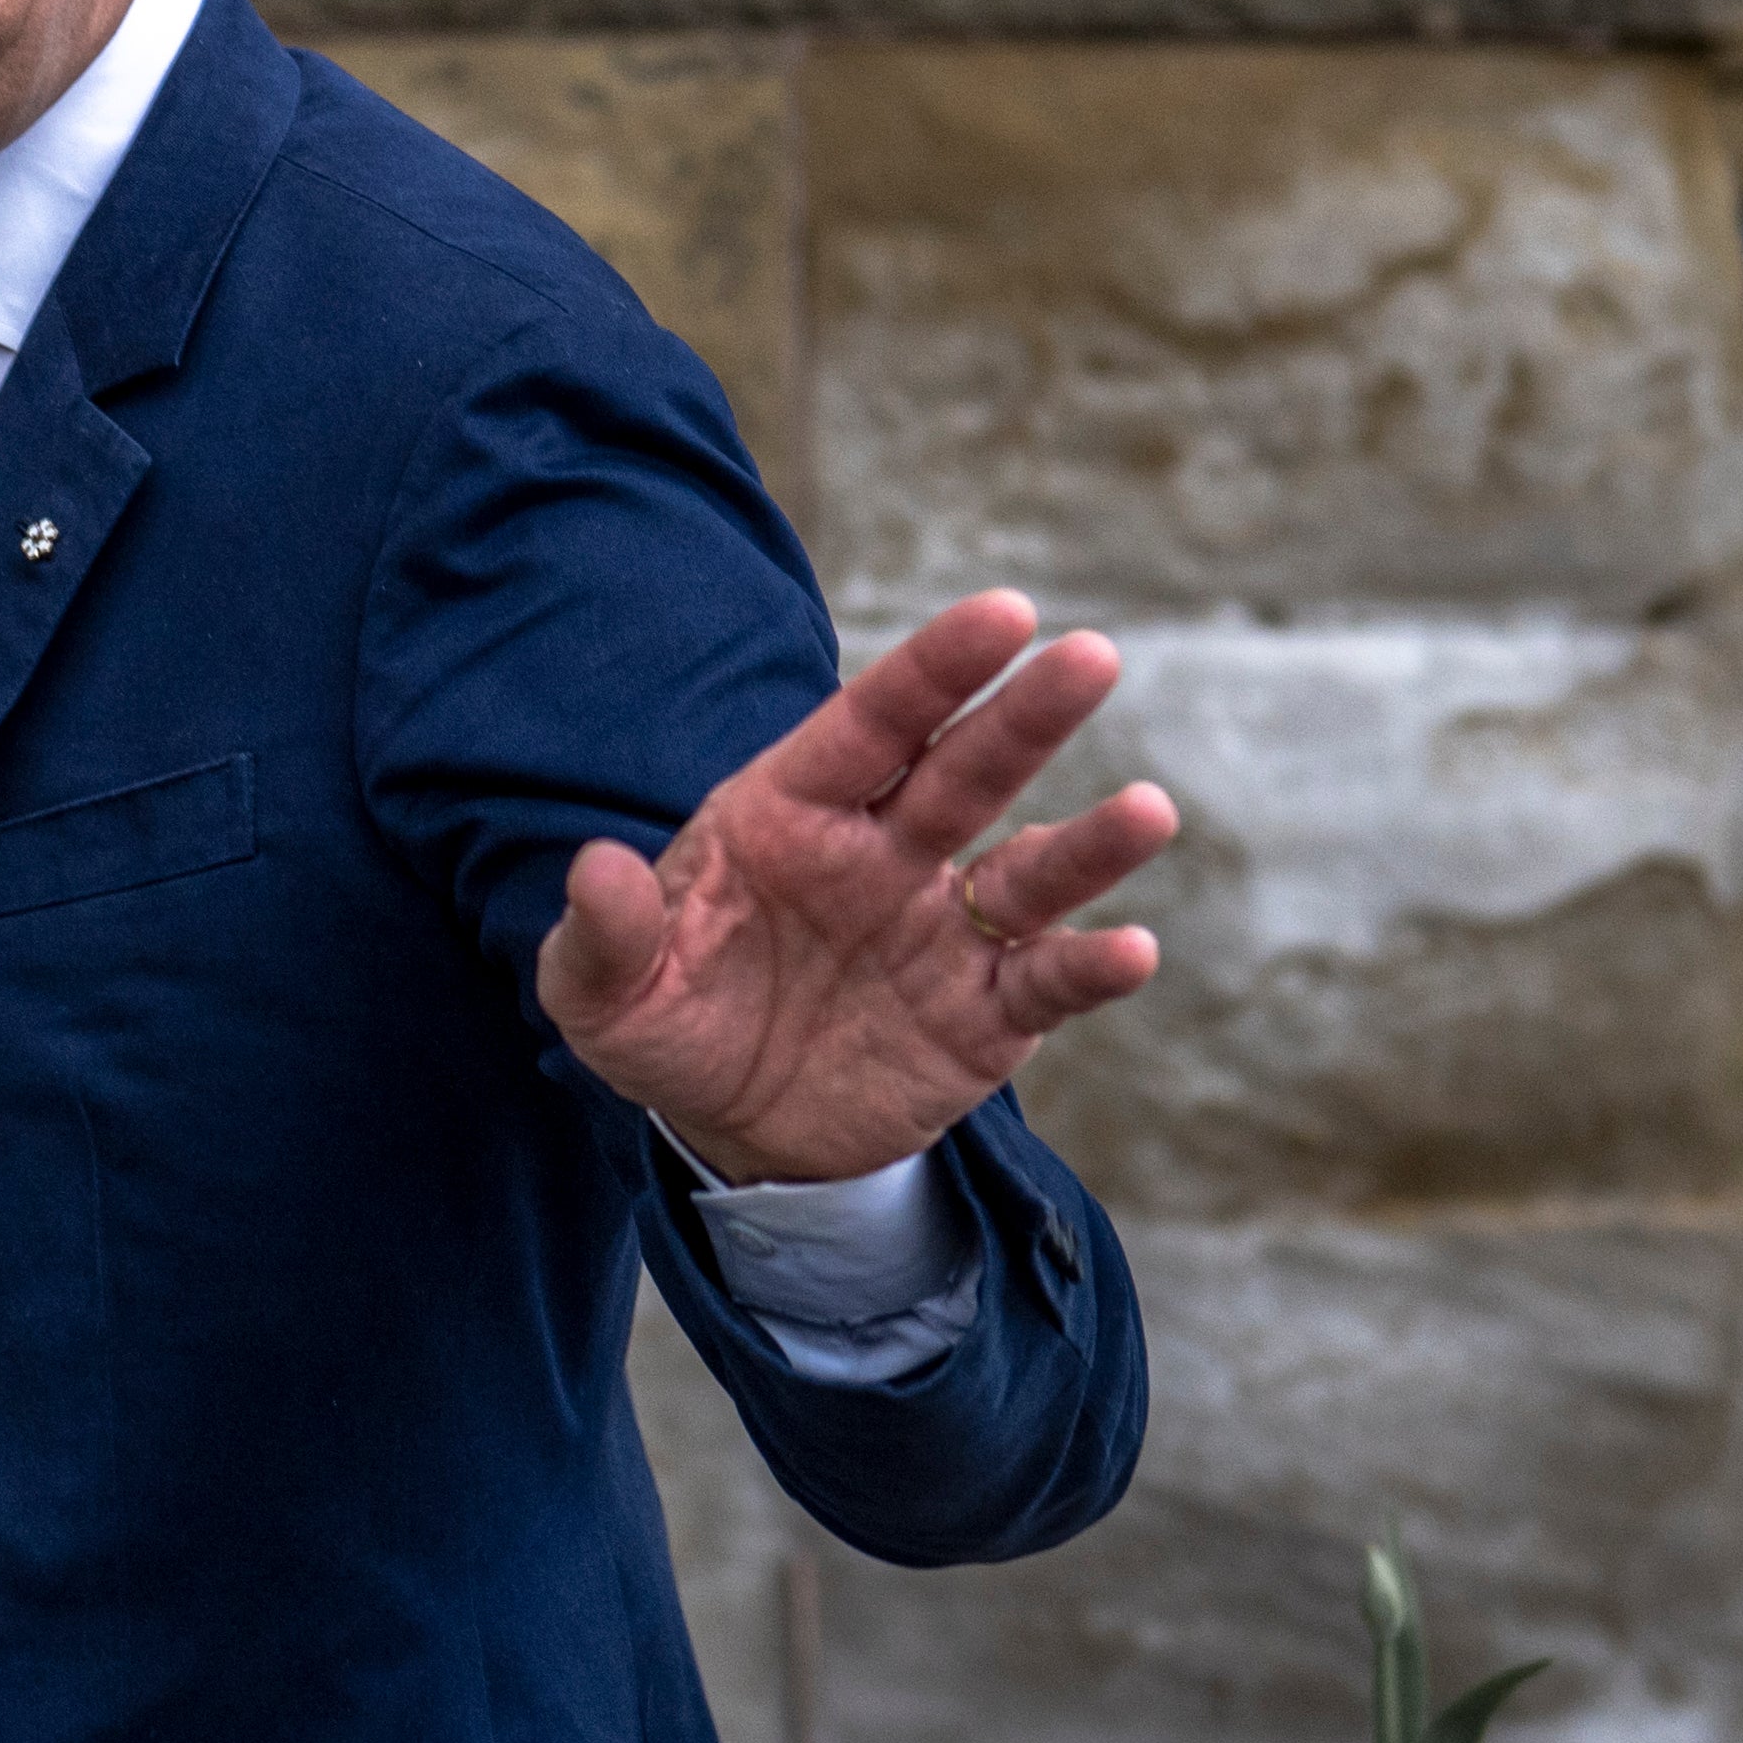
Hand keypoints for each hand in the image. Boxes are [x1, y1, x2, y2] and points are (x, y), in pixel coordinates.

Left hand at [535, 589, 1179, 1190]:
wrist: (729, 1131)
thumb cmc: (667, 1026)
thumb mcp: (605, 993)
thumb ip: (604, 933)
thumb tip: (594, 868)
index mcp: (793, 814)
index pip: (871, 725)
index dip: (935, 669)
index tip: (1004, 611)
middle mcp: (884, 855)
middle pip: (967, 771)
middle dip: (1026, 715)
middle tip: (1089, 656)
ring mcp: (943, 932)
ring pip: (1030, 873)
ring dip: (1090, 843)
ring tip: (1148, 811)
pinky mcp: (983, 1016)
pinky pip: (1045, 982)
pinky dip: (1090, 967)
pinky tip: (1133, 951)